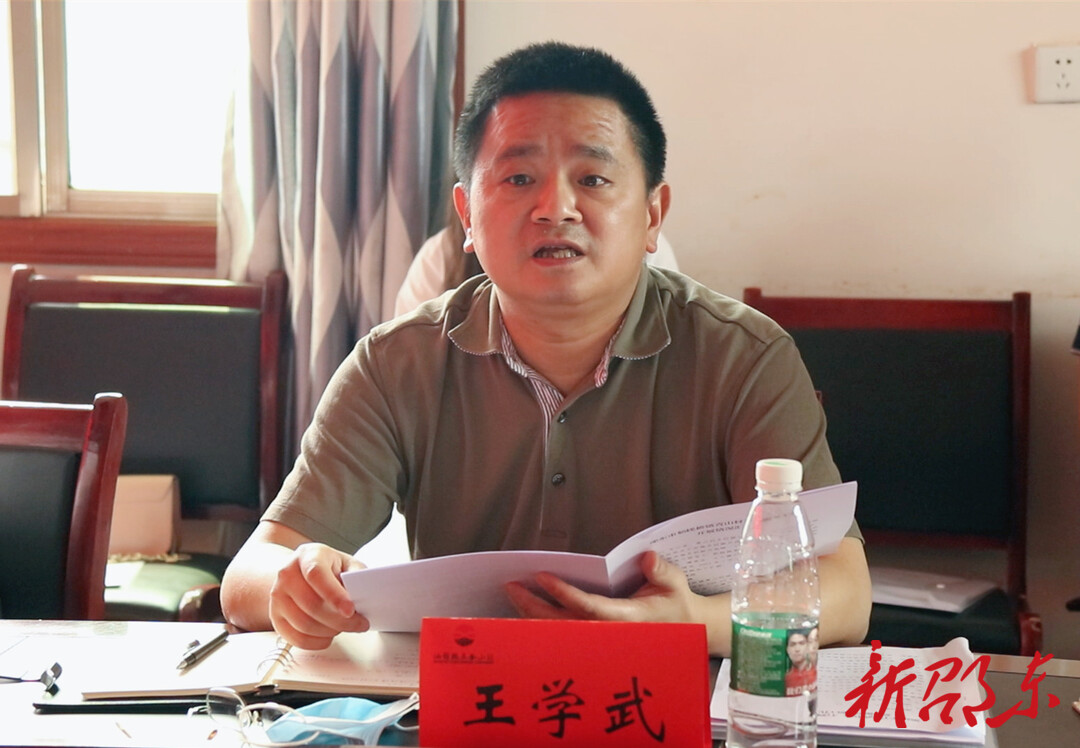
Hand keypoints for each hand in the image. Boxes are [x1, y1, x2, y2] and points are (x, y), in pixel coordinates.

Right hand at [268, 542, 369, 648]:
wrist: (302, 573)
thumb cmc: (330, 569)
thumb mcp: (347, 564)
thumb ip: (357, 576)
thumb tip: (364, 594)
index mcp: (308, 555)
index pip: (316, 575)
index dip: (334, 595)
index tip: (350, 610)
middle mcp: (287, 573)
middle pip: (311, 605)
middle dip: (340, 620)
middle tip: (359, 623)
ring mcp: (277, 596)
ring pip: (304, 624)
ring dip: (330, 631)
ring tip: (343, 626)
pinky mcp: (275, 616)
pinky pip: (296, 639)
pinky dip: (317, 642)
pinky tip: (329, 635)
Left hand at [504, 550, 700, 624]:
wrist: (684, 630)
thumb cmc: (676, 603)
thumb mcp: (675, 583)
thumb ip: (662, 571)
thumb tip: (646, 557)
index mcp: (628, 619)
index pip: (589, 607)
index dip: (564, 594)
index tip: (543, 577)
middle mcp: (609, 634)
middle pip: (565, 623)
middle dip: (535, 606)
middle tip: (512, 586)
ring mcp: (600, 641)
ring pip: (560, 632)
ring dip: (533, 615)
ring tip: (512, 594)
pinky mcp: (594, 641)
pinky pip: (563, 635)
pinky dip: (540, 624)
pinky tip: (521, 612)